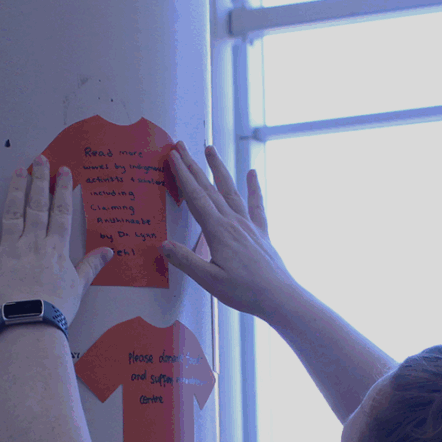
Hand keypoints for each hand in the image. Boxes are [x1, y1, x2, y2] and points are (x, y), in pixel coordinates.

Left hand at [0, 156, 111, 320]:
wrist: (29, 324)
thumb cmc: (56, 309)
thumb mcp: (78, 287)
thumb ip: (91, 266)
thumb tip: (109, 250)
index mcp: (56, 248)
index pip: (60, 212)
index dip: (62, 190)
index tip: (62, 172)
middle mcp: (33, 242)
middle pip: (37, 205)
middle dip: (39, 180)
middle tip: (40, 160)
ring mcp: (10, 248)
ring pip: (13, 213)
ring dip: (15, 190)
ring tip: (18, 171)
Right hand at [162, 144, 304, 325]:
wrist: (278, 296)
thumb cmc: (244, 291)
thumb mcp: (209, 281)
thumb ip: (186, 261)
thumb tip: (163, 245)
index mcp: (218, 231)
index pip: (195, 198)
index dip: (182, 176)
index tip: (172, 156)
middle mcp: (233, 222)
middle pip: (209, 188)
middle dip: (193, 166)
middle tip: (181, 146)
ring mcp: (248, 225)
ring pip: (230, 190)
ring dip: (219, 168)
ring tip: (210, 149)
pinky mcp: (260, 232)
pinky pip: (256, 204)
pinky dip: (254, 187)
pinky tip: (252, 173)